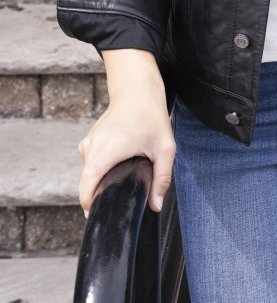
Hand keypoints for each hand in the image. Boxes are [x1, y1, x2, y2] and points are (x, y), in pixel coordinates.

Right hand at [77, 90, 174, 216]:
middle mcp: (95, 144)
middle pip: (87, 180)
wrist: (137, 89)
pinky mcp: (89, 138)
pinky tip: (115, 167)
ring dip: (98, 180)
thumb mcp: (165, 148)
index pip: (88, 180)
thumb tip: (155, 205)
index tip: (96, 213)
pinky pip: (89, 161)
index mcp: (110, 148)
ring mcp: (89, 140)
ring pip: (88, 171)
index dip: (88, 200)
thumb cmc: (151, 115)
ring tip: (118, 182)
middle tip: (114, 204)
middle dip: (96, 195)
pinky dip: (98, 169)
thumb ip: (162, 178)